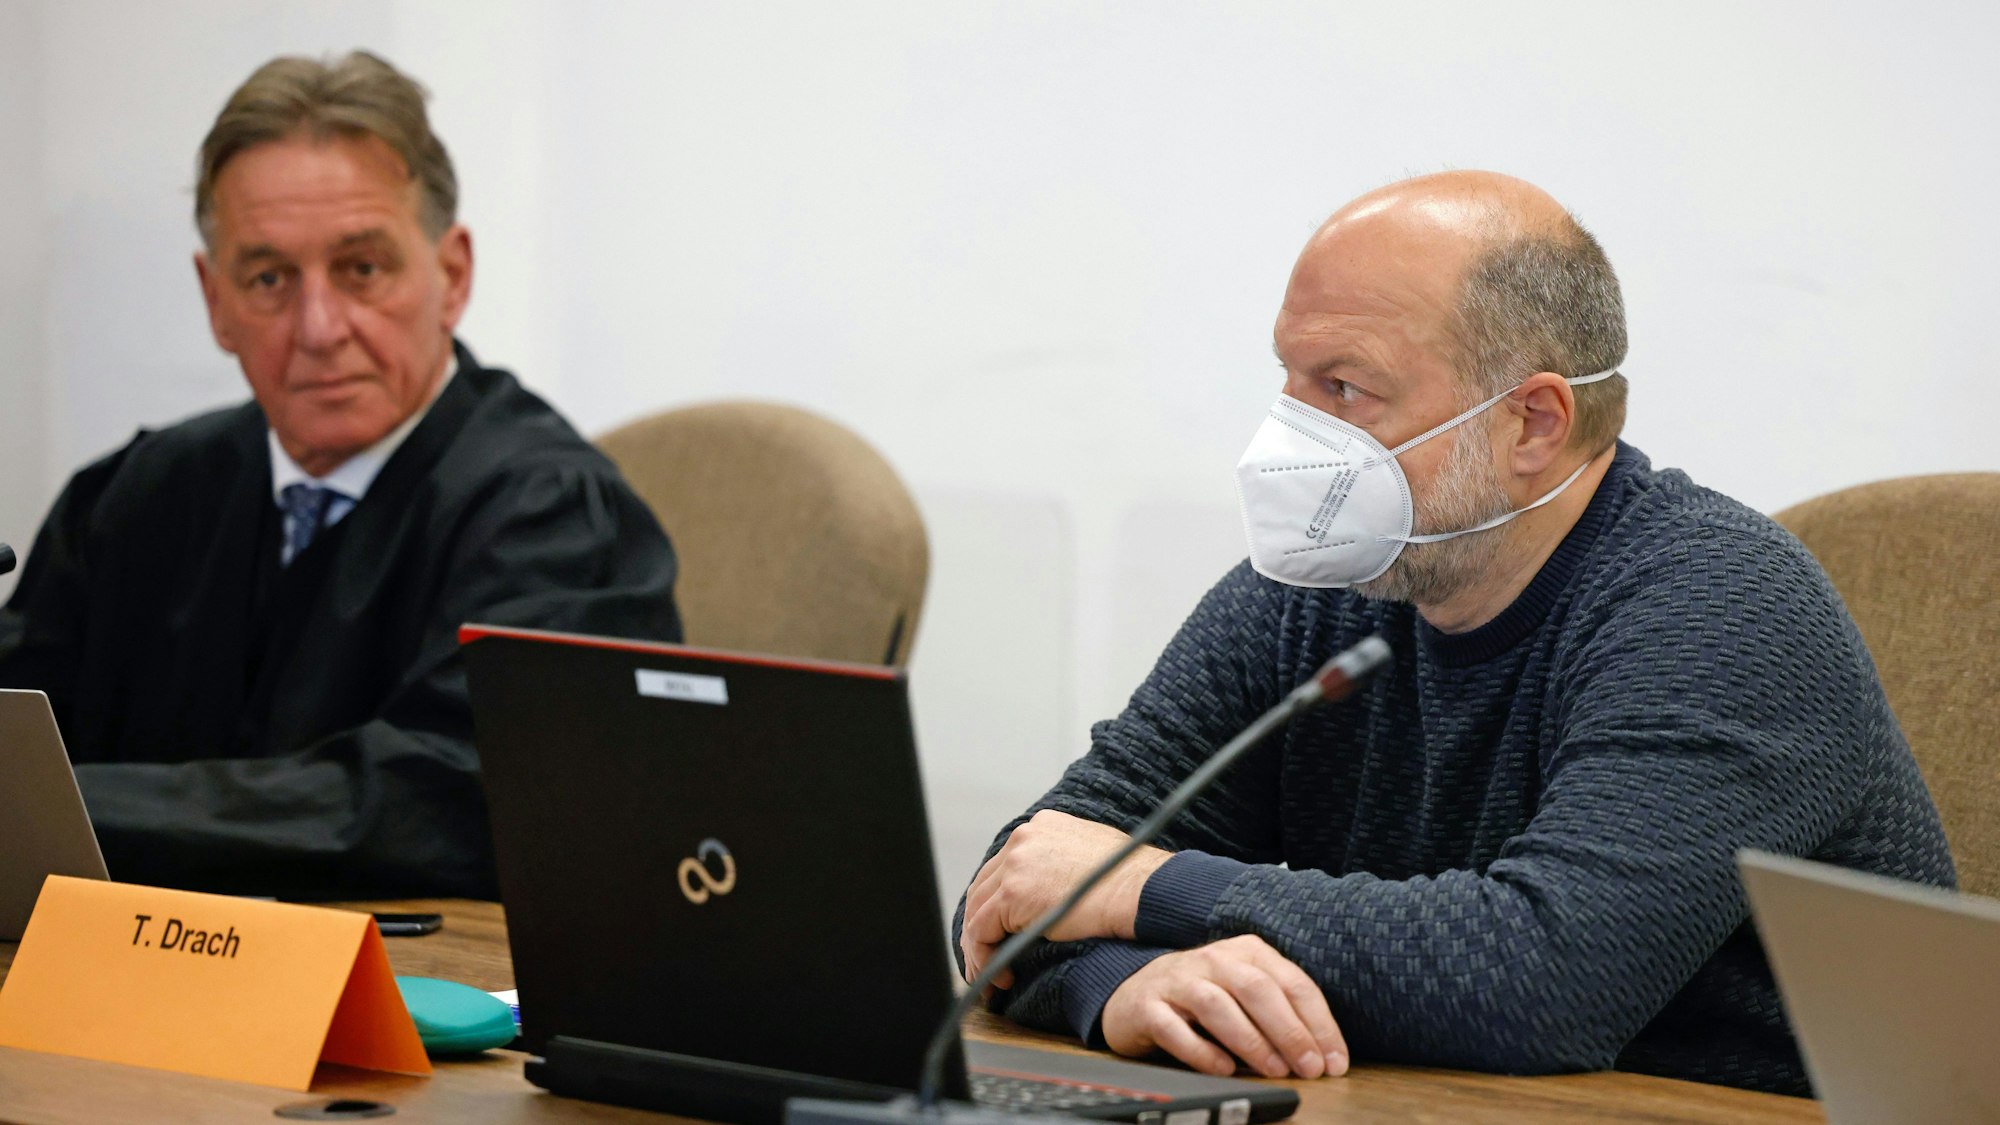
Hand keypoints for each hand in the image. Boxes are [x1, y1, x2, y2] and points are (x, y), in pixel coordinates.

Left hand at [961, 810, 1169, 988]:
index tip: (1001, 934)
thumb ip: (1063, 864)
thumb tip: (1052, 892)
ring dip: (980, 949)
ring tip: (993, 978)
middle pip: (984, 888)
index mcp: (1041, 827)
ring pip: (977, 912)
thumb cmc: (1132, 882)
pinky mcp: (1013, 894)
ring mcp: (1015, 864)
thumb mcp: (1092, 856)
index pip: (1003, 869)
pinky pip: (981, 931)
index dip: (997, 906)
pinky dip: (984, 958)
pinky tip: (1001, 978)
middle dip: (981, 928)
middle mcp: (1022, 839)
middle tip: (987, 961)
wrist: (1144, 891)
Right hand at [1101, 935, 1346, 1079]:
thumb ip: (1279, 1011)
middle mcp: (1212, 960)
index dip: (1318, 1022)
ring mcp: (1177, 981)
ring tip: (1274, 1070)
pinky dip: (1201, 1051)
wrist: (1135, 994)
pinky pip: (1174, 1028)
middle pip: (1256, 989)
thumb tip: (1321, 1054)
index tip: (1334, 1060)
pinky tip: (1223, 1069)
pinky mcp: (1147, 1006)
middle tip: (1310, 1067)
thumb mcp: (1244, 991)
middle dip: (1289, 1031)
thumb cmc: (1202, 997)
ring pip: (1217, 1005)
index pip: (1291, 982)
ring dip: (1250, 1040)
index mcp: (1245, 952)